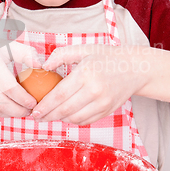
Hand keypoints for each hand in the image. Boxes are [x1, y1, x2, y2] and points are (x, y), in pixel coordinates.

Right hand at [0, 38, 40, 116]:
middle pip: (2, 102)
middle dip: (19, 110)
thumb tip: (42, 66)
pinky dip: (1, 113)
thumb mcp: (6, 46)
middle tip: (31, 111)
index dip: (24, 99)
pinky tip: (11, 110)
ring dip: (11, 114)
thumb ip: (26, 53)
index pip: (10, 88)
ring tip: (23, 112)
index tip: (34, 102)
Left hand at [31, 44, 149, 123]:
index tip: (34, 110)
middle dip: (48, 115)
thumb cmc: (106, 57)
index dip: (45, 105)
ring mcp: (102, 103)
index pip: (59, 95)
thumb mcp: (83, 49)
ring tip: (51, 114)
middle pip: (65, 110)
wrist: (135, 68)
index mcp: (86, 74)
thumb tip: (43, 66)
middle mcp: (95, 90)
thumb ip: (61, 55)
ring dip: (60, 118)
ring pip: (74, 118)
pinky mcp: (107, 110)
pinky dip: (73, 120)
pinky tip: (66, 115)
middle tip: (37, 116)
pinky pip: (85, 121)